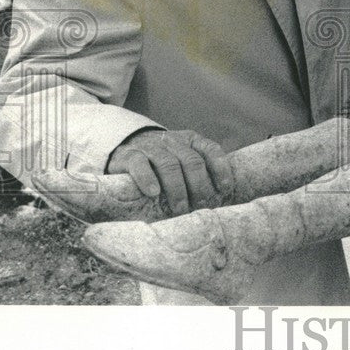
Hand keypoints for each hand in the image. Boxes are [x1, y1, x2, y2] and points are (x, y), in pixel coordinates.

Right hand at [106, 129, 228, 214]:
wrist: (125, 147)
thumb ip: (199, 174)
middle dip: (199, 186)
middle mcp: (173, 141)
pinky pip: (140, 164)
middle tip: (201, 206)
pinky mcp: (129, 155)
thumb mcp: (183, 162)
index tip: (225, 190)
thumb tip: (219, 200)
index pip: (211, 150)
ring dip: (177, 189)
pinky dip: (148, 179)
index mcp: (191, 140)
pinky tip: (154, 193)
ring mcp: (151, 147)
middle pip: (192, 161)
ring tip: (181, 209)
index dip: (221, 169)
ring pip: (169, 164)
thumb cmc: (162, 164)